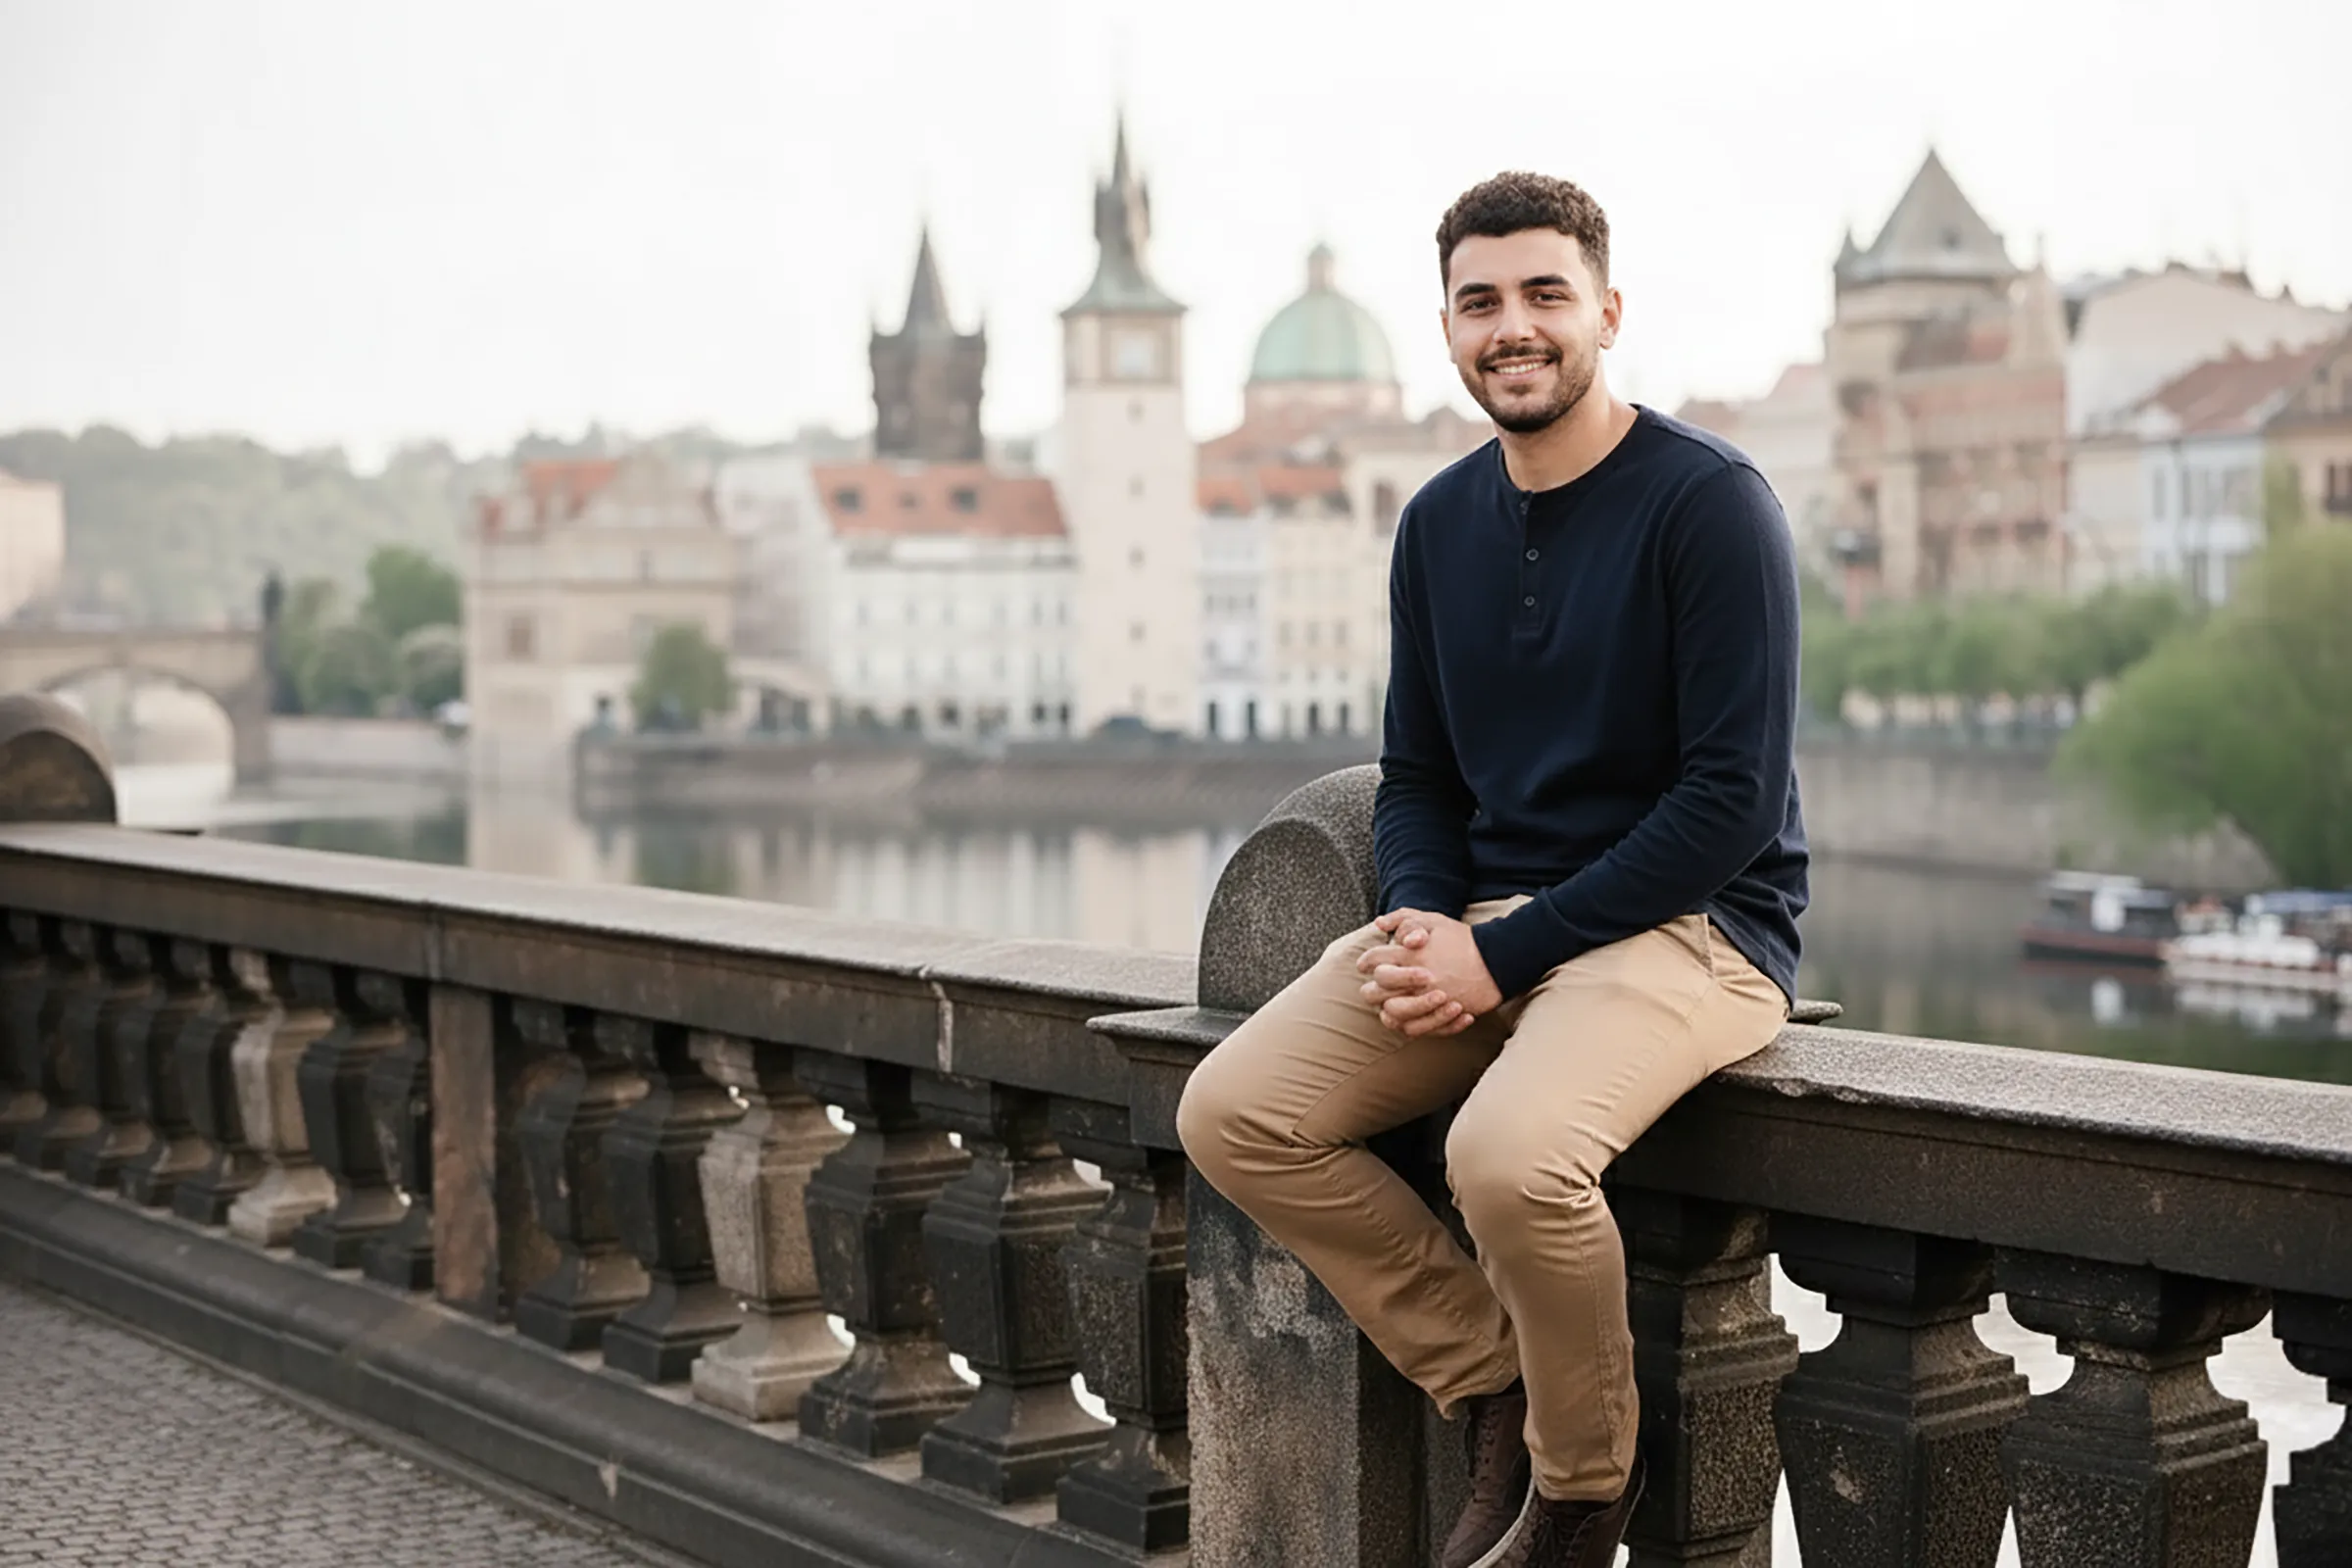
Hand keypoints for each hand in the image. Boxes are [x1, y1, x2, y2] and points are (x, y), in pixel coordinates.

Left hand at [1354, 909, 1502, 1036]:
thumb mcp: (1433, 920)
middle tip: (1378, 985)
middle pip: (1374, 992)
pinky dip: (1409, 1024)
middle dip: (1373, 988)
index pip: (1373, 961)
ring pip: (1391, 1014)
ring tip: (1392, 1003)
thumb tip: (1378, 923)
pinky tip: (1411, 1015)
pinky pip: (1414, 1029)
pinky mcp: (1439, 1016)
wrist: (1495, 962)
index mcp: (1408, 954)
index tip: (1366, 964)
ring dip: (1388, 1009)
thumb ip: (1403, 918)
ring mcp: (1425, 1000)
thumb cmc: (1462, 940)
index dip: (1366, 961)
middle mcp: (1413, 980)